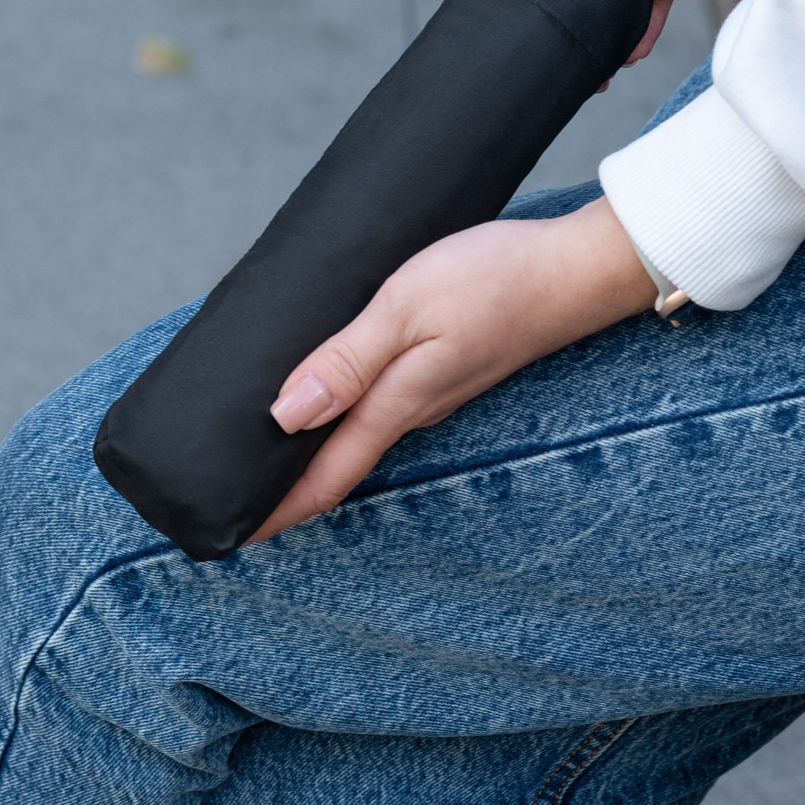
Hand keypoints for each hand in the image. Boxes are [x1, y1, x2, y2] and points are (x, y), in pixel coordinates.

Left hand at [248, 196, 654, 542]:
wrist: (577, 269)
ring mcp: (435, 390)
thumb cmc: (495, 280)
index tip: (227, 536)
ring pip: (360, 433)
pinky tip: (331, 389)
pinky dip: (345, 410)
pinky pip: (384, 402)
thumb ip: (347, 360)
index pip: (324, 477)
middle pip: (338, 464)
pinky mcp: (448, 364)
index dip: (274, 511)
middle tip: (230, 494)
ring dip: (314, 448)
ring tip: (266, 445)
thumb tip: (284, 416)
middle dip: (285, 486)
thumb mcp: (407, 308)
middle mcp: (414, 410)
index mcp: (397, 405)